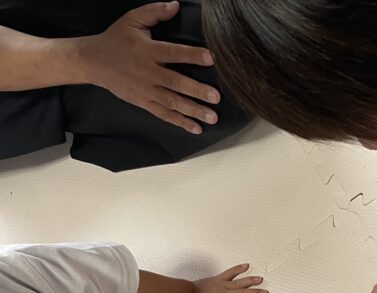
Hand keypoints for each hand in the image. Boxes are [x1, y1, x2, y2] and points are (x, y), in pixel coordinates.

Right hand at [78, 1, 220, 133]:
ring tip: (212, 118)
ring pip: (172, 102)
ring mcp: (145, 90)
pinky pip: (163, 114)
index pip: (173, 53)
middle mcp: (148, 72)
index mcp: (147, 51)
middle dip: (197, 91)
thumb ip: (154, 12)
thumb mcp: (132, 20)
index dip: (192, 55)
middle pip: (175, 82)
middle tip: (216, 97)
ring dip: (193, 111)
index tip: (210, 59)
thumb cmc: (116, 39)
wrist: (92, 61)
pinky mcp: (143, 102)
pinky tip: (196, 128)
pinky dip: (180, 122)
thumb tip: (176, 5)